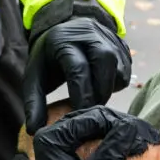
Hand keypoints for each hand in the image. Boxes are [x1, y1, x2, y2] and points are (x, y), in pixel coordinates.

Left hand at [24, 17, 131, 134]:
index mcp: (64, 40)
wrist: (64, 28)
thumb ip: (34, 102)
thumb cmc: (48, 58)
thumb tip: (34, 131)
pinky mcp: (121, 44)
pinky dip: (115, 84)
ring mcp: (108, 37)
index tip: (79, 117)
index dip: (81, 97)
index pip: (78, 70)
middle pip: (104, 64)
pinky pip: (125, 71)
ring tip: (93, 99)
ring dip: (108, 90)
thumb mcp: (35, 76)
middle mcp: (90, 34)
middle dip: (99, 94)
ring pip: (118, 69)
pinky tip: (100, 87)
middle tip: (90, 112)